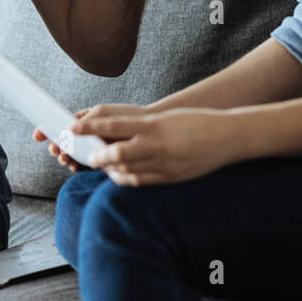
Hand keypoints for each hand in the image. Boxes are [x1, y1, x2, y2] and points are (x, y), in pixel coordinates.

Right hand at [33, 103, 151, 171]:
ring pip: (73, 154)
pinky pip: (84, 164)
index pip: (61, 124)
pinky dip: (77, 166)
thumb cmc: (128, 117)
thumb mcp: (104, 114)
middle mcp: (88, 134)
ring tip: (65, 159)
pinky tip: (75, 167)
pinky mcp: (102, 161)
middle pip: (65, 141)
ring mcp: (94, 148)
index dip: (47, 129)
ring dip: (65, 157)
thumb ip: (86, 122)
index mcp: (86, 120)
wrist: (152, 132)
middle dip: (57, 146)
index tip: (37, 135)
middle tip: (56, 151)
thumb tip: (67, 131)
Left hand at [69, 107, 240, 185]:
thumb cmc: (195, 122)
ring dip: (109, 169)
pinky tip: (119, 176)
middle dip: (97, 156)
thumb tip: (113, 131)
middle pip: (117, 153)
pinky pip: (142, 182)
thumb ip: (142, 125)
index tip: (74, 128)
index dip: (91, 128)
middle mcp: (157, 145)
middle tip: (84, 155)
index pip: (114, 126)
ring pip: (127, 170)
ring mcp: (165, 163)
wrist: (228, 137)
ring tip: (100, 166)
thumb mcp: (167, 118)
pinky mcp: (171, 177)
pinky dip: (126, 179)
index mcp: (155, 124)